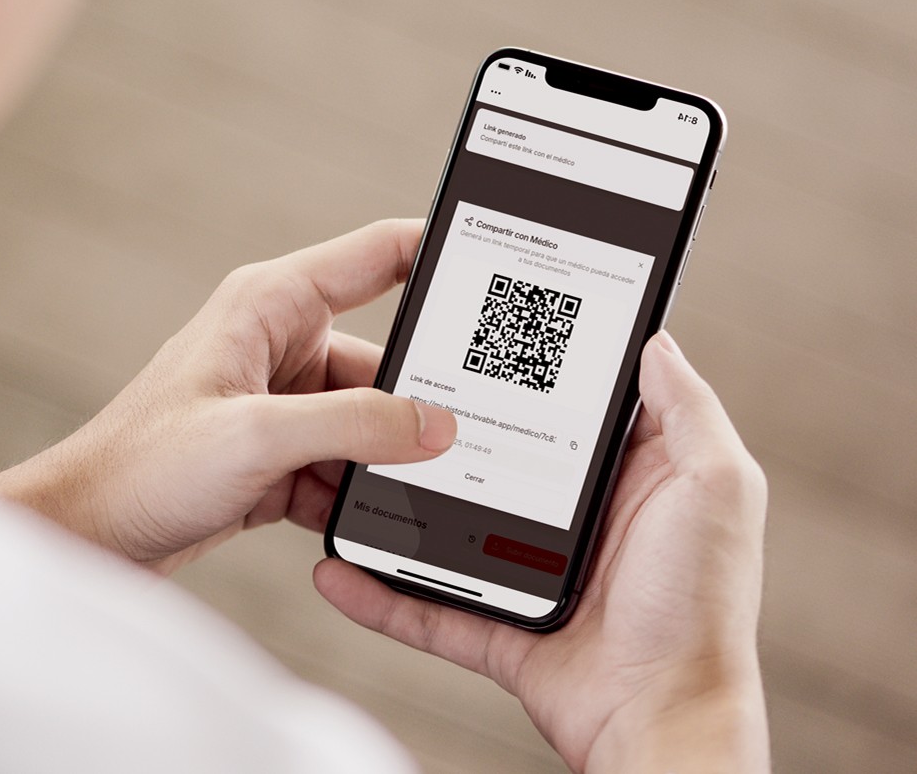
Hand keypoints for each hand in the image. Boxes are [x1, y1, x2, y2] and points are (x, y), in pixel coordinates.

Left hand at [0, 219, 455, 572]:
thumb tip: (436, 425)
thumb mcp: (256, 437)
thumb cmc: (141, 466)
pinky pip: (342, 463)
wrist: (90, 537)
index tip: (494, 275)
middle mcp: (281, 345)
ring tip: (377, 490)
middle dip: (412, 403)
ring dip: (374, 459)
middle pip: (384, 359)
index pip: (378, 257)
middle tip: (452, 436)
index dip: (438, 255)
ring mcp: (281, 402)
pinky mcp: (278, 453)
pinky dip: (347, 492)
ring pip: (368, 421)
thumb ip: (355, 425)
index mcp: (272, 304)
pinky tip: (338, 516)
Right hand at [315, 332, 769, 772]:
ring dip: (401, 508)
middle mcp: (578, 519)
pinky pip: (430, 605)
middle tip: (395, 395)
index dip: (536, 372)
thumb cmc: (700, 609)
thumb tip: (657, 343)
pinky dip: (383, 594)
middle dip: (446, 433)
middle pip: (495, 461)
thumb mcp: (716, 489)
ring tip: (350, 472)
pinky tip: (342, 570)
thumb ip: (688, 413)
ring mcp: (532, 572)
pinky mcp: (501, 623)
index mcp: (627, 478)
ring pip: (450, 528)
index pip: (571, 409)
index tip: (489, 337)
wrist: (662, 721)